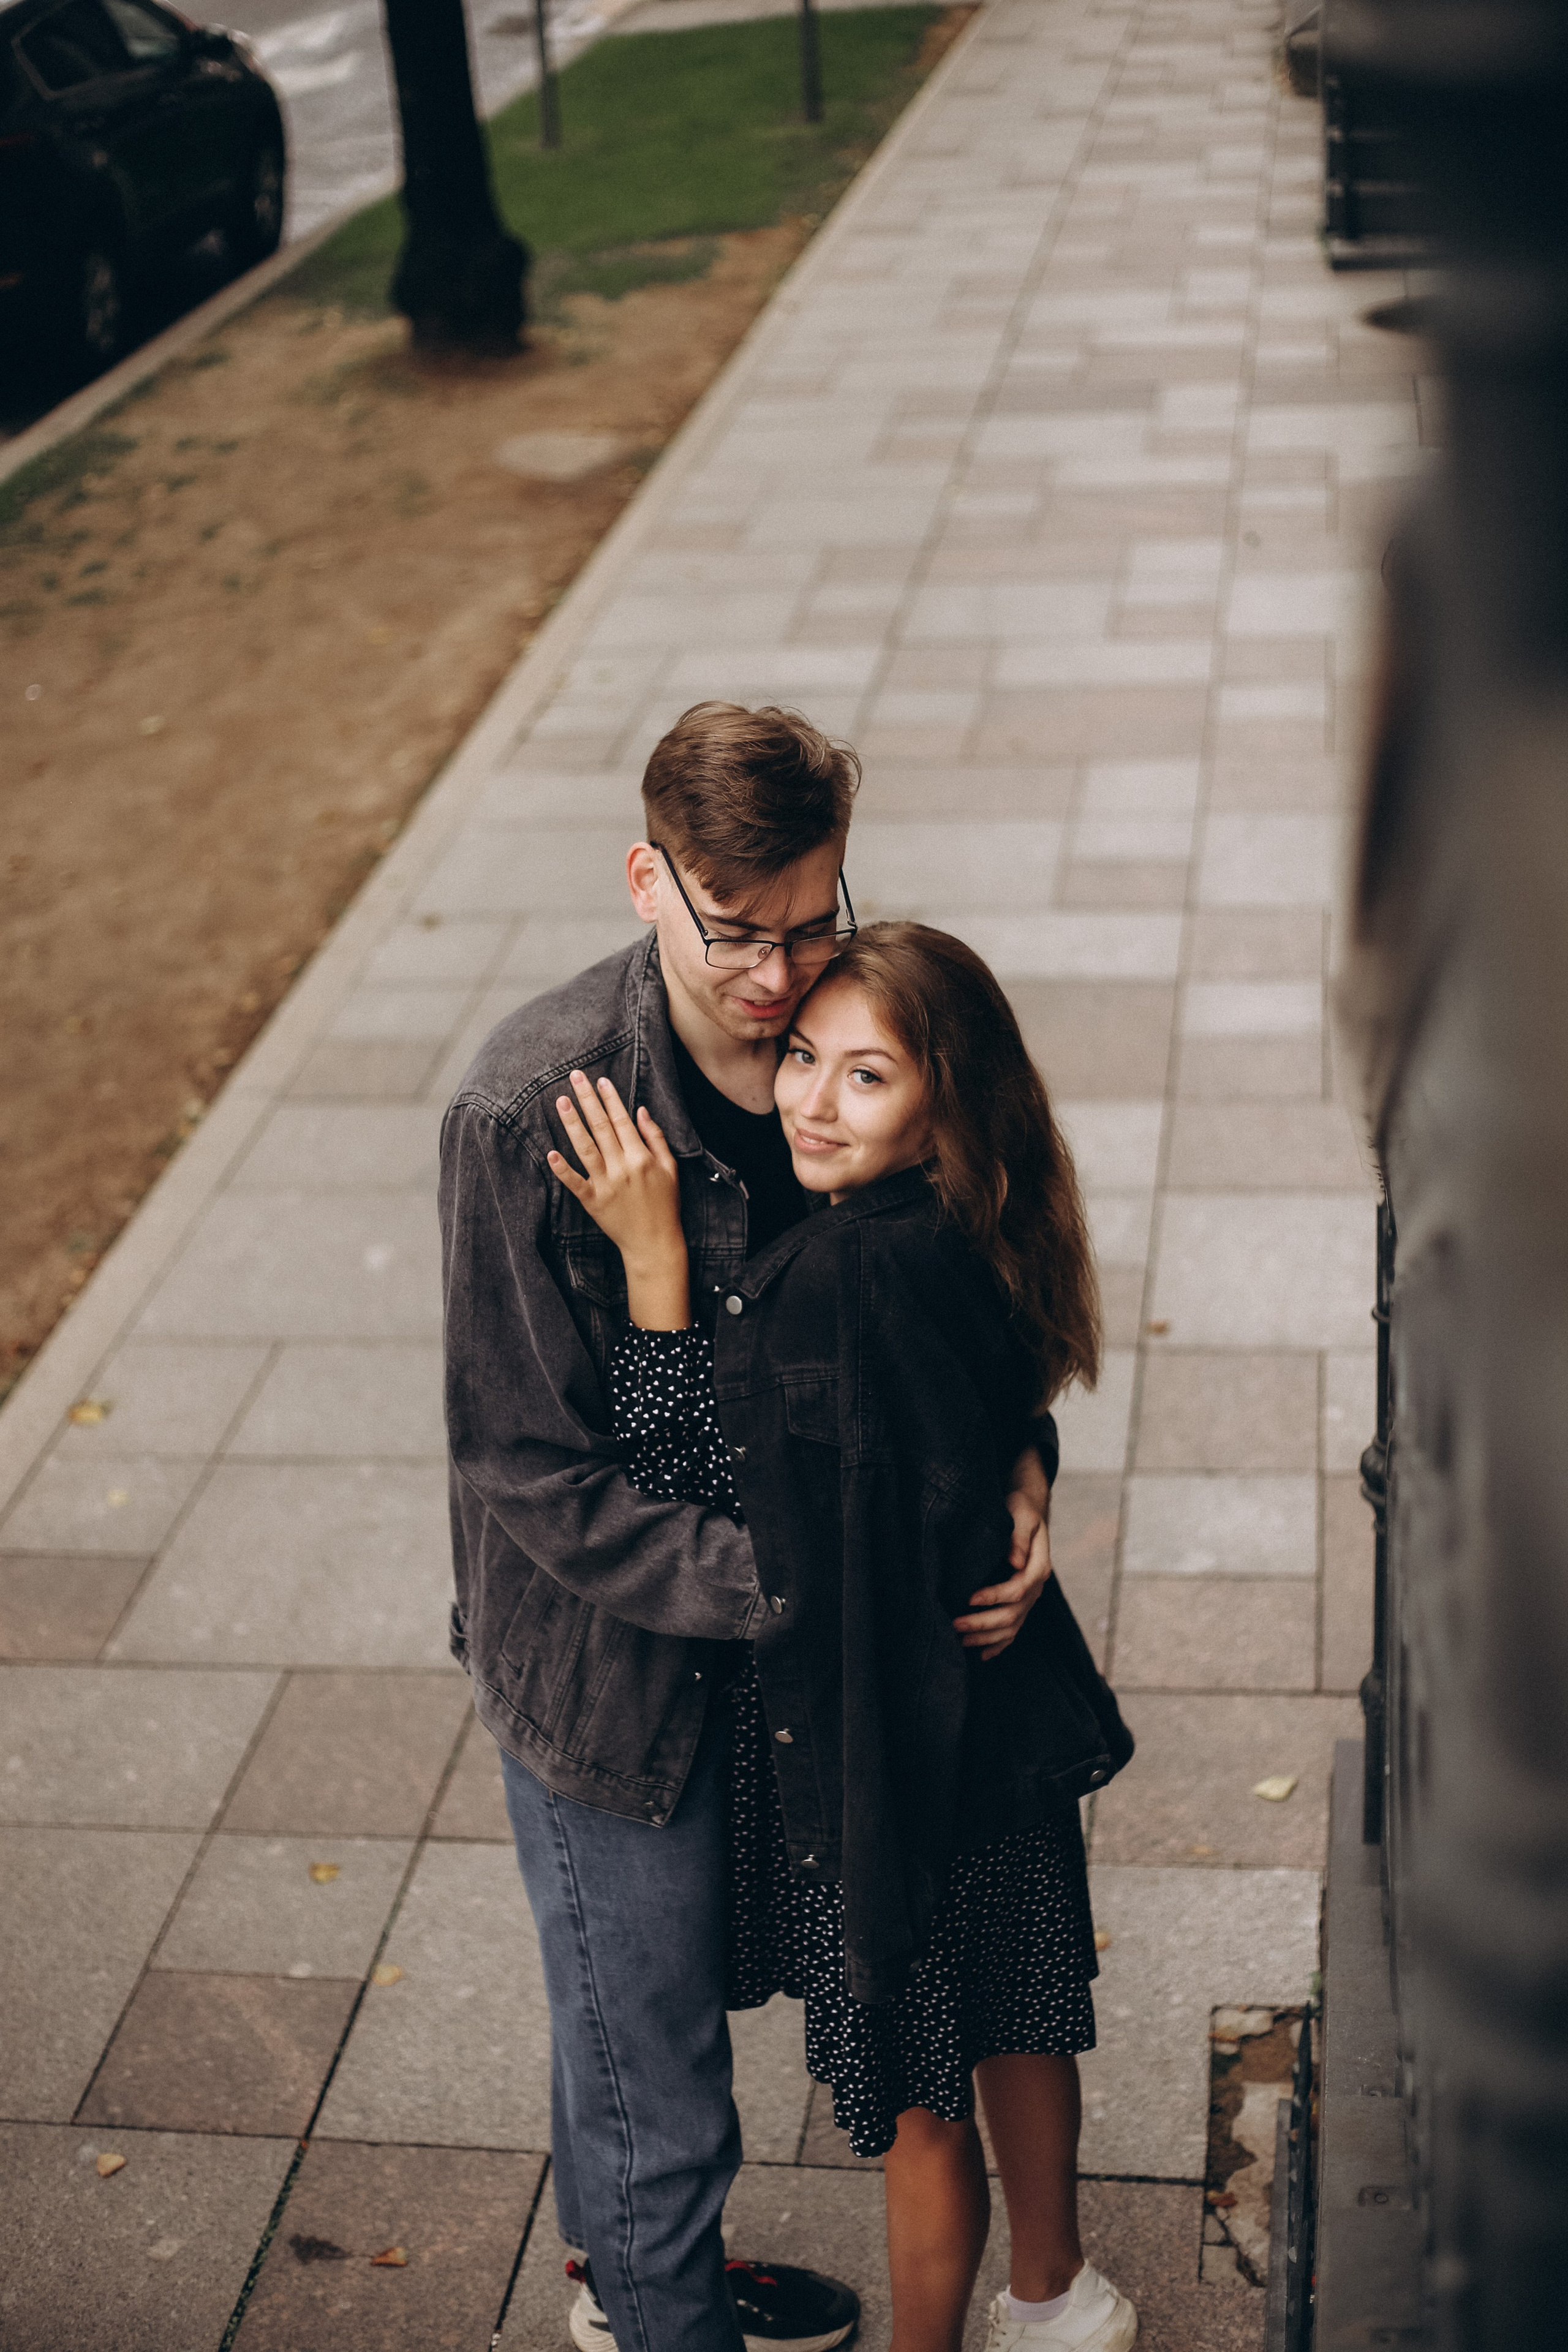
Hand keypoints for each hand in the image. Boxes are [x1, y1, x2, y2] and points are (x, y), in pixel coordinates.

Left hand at [547, 1072, 689, 1325]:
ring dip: (572, 1123)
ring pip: (585, 1148)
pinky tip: (550, 1152)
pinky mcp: (592, 1202)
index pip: (622, 1120)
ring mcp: (606, 1185)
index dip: (610, 1099)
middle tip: (575, 1077)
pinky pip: (574, 1182)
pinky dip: (562, 1168)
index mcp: (642, 1157)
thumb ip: (656, 1138)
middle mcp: (622, 1167)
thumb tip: (641, 1110)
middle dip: (587, 1100)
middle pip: (601, 1127)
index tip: (600, 1080)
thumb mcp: (671, 1168)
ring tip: (561, 1101)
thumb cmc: (665, 1204)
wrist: (655, 1242)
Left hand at [953, 1444, 1052, 1661]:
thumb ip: (1019, 1537)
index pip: (1018, 1589)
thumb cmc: (1020, 1508)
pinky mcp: (1020, 1602)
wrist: (1026, 1510)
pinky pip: (1013, 1629)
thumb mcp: (1021, 1514)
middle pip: (1013, 1614)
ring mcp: (1029, 1597)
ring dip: (988, 1638)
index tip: (969, 1597)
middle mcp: (1036, 1586)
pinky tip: (981, 1654)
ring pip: (1013, 1627)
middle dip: (984, 1623)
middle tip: (955, 1624)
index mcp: (1038, 1566)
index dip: (994, 1596)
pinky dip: (998, 1644)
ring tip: (961, 1641)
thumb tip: (1015, 1561)